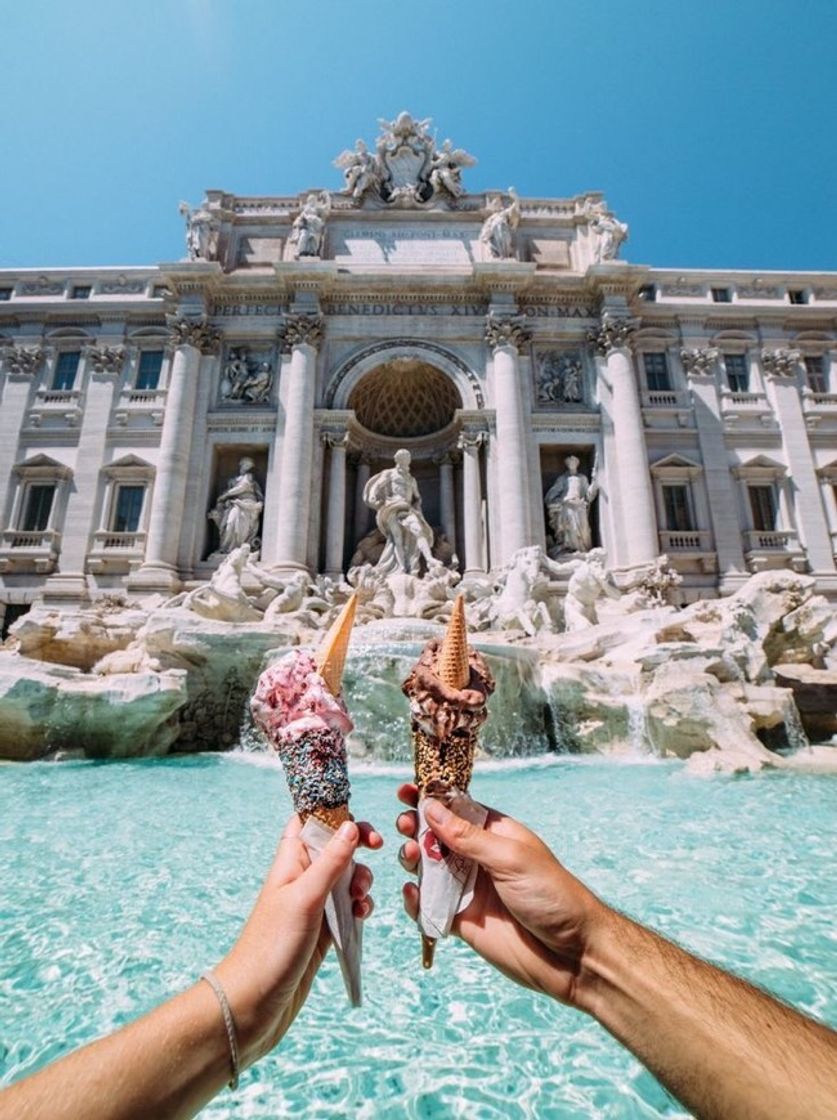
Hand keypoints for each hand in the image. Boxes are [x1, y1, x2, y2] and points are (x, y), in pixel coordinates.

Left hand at [216, 815, 381, 1064]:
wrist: (253, 1004)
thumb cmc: (272, 947)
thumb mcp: (305, 898)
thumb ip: (330, 862)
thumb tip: (350, 825)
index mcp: (290, 861)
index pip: (309, 821)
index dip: (334, 813)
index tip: (359, 819)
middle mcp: (300, 879)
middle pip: (334, 847)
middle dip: (357, 847)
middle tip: (376, 848)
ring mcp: (312, 906)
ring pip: (345, 878)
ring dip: (361, 880)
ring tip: (362, 896)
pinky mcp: (322, 931)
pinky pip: (347, 908)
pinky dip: (359, 907)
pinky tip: (362, 916)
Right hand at [397, 784, 603, 1005]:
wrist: (572, 955)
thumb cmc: (552, 895)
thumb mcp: (511, 858)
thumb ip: (467, 837)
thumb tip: (431, 807)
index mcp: (493, 834)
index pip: (456, 809)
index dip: (431, 799)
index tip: (405, 791)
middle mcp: (478, 858)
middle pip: (436, 838)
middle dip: (416, 828)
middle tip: (405, 826)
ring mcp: (468, 889)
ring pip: (428, 870)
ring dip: (412, 860)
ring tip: (410, 857)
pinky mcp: (461, 921)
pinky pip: (429, 907)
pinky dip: (415, 901)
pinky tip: (412, 893)